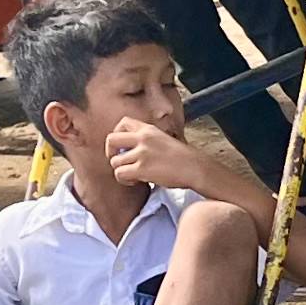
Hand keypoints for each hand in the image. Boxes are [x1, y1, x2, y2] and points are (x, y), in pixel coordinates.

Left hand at [103, 114, 217, 195]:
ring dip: (120, 170)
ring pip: (114, 161)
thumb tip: (130, 150)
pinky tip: (136, 181)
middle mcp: (143, 138)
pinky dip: (124, 180)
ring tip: (133, 175)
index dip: (117, 135)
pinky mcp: (142, 168)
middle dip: (110, 152)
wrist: (195, 168)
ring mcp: (142, 153)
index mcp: (149, 129)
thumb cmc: (183, 158)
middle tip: (119, 161)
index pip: (122, 122)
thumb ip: (147, 140)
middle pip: (111, 139)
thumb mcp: (164, 139)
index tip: (122, 147)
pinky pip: (120, 174)